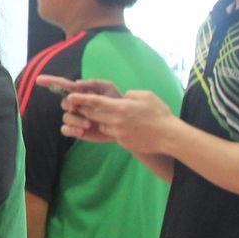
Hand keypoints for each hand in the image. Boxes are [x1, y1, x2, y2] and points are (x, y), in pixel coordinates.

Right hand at [34, 75, 124, 143]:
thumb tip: (76, 83)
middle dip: (70, 106)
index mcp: (81, 93)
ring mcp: (76, 118)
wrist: (124, 122)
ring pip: (66, 117)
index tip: (39, 79)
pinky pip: (65, 129)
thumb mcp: (108, 89)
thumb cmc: (117, 103)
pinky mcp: (77, 130)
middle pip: (64, 103)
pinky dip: (71, 130)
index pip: (63, 86)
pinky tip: (81, 131)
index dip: (51, 81)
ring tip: (89, 123)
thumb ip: (93, 84)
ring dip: (75, 120)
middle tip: (79, 108)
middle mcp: (76, 105)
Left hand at [60, 88, 178, 153]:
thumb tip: (122, 97)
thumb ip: (130, 95)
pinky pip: (111, 134)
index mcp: (121, 107)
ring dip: (100, 121)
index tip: (69, 97)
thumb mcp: (146, 96)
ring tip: (110, 117)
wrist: (169, 136)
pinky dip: (112, 129)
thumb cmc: (159, 113)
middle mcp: (116, 120)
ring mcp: (118, 132)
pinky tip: (124, 127)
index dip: (81, 99)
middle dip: (85, 110)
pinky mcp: (121, 142)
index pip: (95, 102)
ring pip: (101, 125)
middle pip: (92, 115)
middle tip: (81, 106)